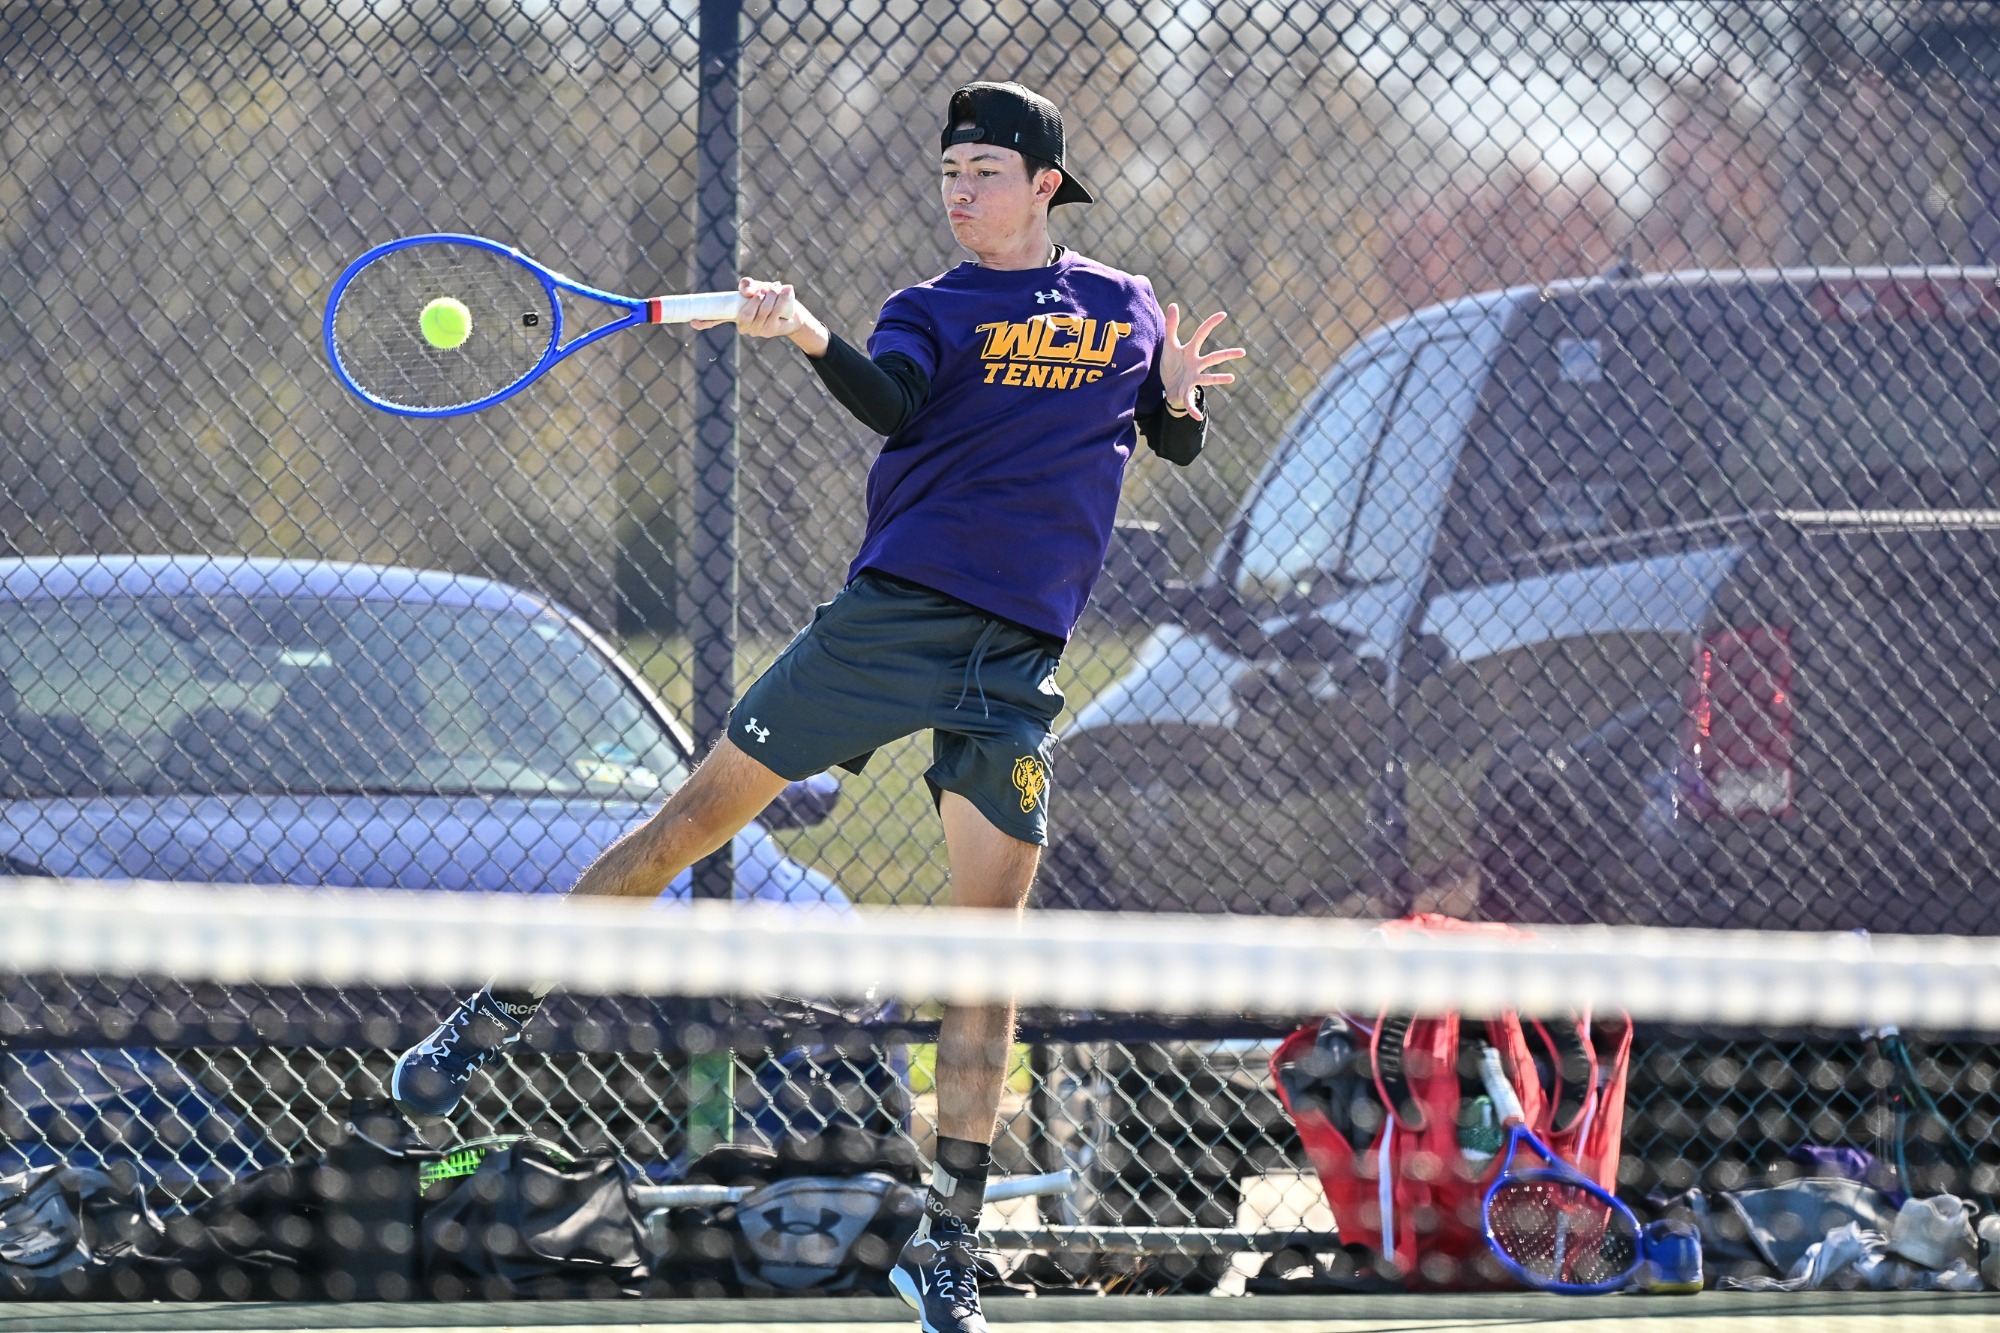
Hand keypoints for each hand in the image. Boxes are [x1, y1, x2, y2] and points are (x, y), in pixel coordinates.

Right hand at [692, 277, 828, 355]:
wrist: (792, 312)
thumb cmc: (771, 297)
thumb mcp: (757, 288)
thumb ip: (748, 286)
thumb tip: (744, 292)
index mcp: (735, 315)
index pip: (715, 319)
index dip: (704, 321)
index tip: (692, 321)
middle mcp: (743, 326)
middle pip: (745, 314)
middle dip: (757, 298)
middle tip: (766, 289)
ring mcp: (757, 330)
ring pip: (761, 312)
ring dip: (771, 296)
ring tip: (777, 288)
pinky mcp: (771, 330)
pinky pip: (774, 313)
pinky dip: (780, 299)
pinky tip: (785, 292)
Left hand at [1159, 303, 1244, 421]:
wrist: (1169, 386)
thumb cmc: (1172, 364)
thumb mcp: (1169, 345)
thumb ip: (1171, 326)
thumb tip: (1172, 304)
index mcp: (1191, 352)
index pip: (1202, 335)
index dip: (1210, 324)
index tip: (1223, 314)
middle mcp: (1196, 365)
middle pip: (1213, 358)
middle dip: (1227, 355)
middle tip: (1242, 352)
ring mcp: (1193, 379)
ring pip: (1208, 379)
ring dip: (1219, 379)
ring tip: (1231, 378)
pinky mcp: (1187, 392)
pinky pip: (1190, 402)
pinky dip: (1193, 410)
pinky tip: (1197, 417)